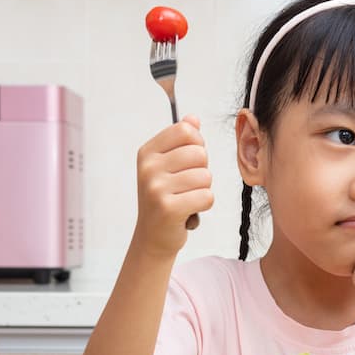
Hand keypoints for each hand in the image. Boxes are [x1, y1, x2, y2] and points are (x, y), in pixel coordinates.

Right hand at [131, 115, 213, 255]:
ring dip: (203, 190)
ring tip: (187, 198)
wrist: (153, 236)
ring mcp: (156, 187)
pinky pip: (207, 196)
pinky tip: (189, 211)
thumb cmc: (165, 198)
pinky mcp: (168, 208)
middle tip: (187, 186)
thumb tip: (193, 118)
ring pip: (206, 176)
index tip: (188, 162)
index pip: (186, 130)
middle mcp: (148, 167)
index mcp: (148, 152)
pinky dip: (204, 205)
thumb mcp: (167, 166)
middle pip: (199, 153)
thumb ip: (181, 140)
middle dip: (202, 170)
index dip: (197, 145)